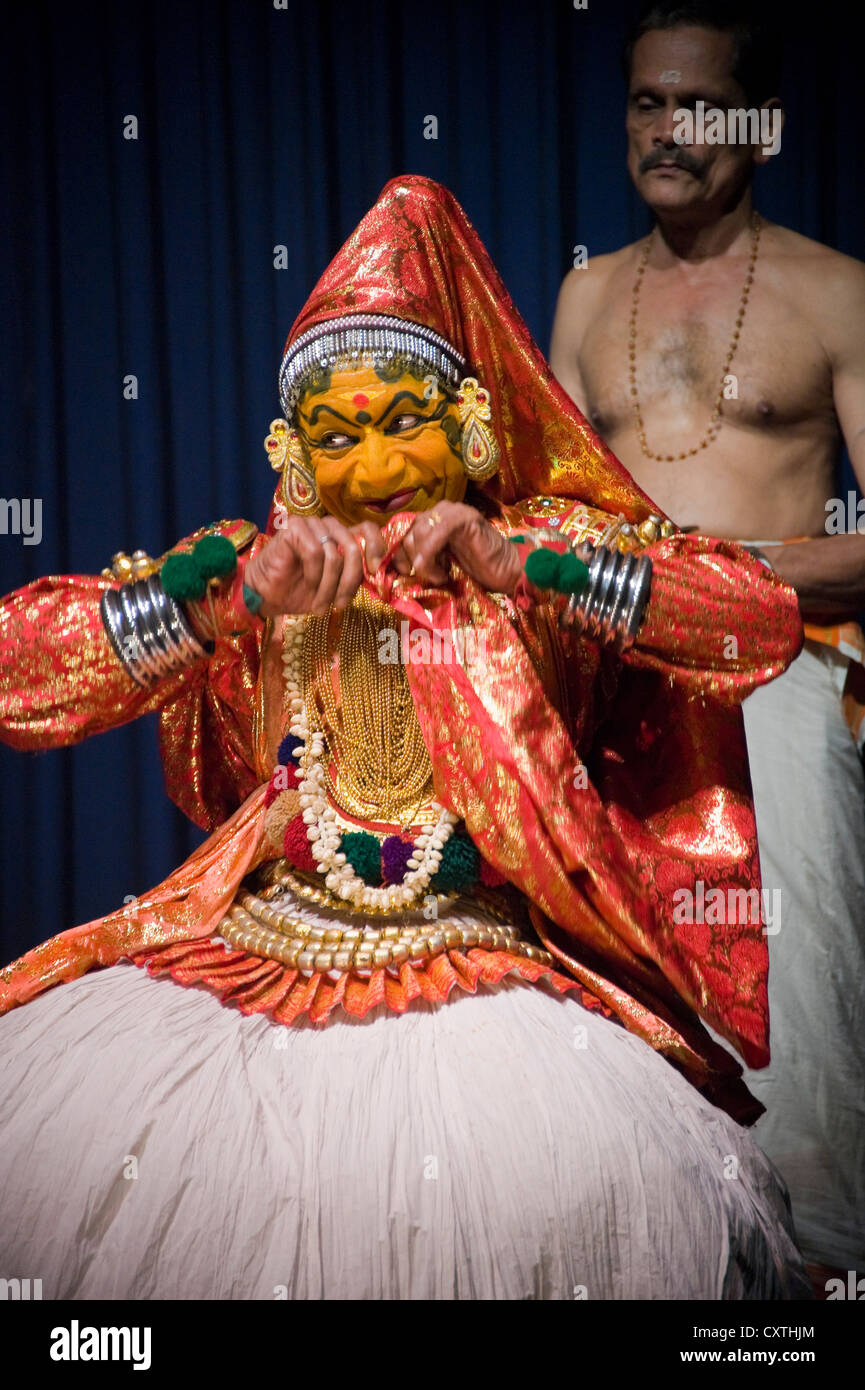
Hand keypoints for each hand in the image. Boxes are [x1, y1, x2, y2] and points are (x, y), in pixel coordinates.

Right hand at [243, 516, 365, 617]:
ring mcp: (310, 524)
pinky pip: (314, 552)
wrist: (265, 595)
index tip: (374, 571)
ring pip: (334, 554)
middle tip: (341, 604)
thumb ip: (355, 573)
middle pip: (353, 546)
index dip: (377, 547)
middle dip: (350, 581)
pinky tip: (308, 586)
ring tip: (321, 605)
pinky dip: (314, 575)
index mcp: (340, 536)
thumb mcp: (336, 584)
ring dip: (329, 586)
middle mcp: (327, 526)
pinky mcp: (293, 528)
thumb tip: (378, 570)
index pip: (367, 529)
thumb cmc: (300, 591)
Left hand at [358, 501, 522, 593]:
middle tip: (427, 578)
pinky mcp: (465, 517)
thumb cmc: (472, 571)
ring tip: (439, 576)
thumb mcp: (437, 563)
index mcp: (430, 520)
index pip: (402, 532)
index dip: (398, 555)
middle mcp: (439, 511)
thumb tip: (391, 566)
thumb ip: (418, 557)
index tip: (405, 575)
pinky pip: (437, 532)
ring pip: (419, 532)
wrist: (505, 571)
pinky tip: (441, 572)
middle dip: (410, 560)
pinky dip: (432, 554)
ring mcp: (452, 511)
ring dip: (424, 561)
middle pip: (408, 532)